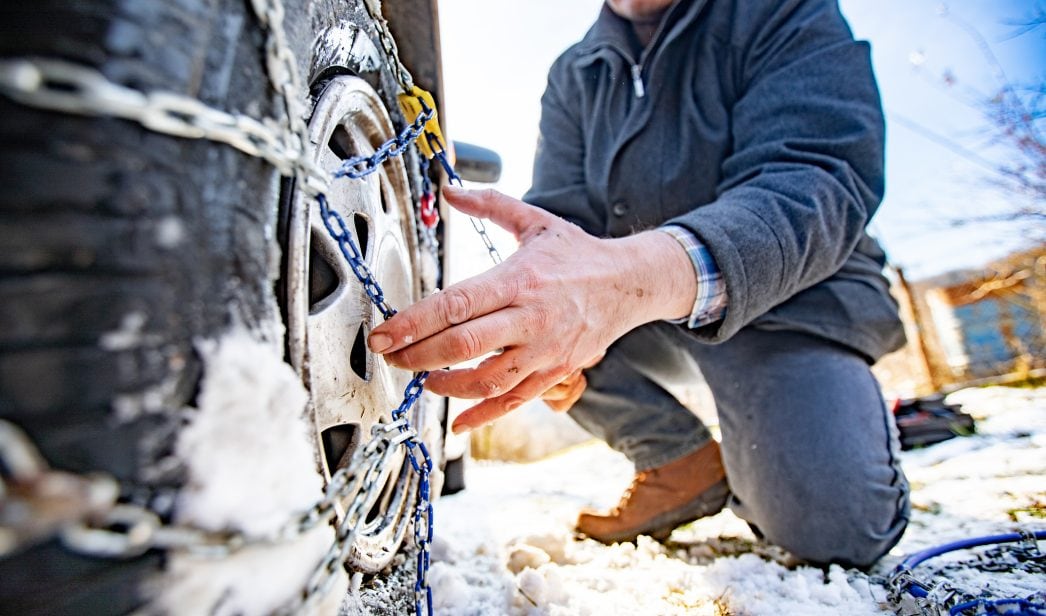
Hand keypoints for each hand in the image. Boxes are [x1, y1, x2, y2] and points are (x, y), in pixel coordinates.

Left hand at [367, 186, 695, 432]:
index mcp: (519, 280)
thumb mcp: (536, 221)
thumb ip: (490, 204)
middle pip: (464, 345)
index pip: (457, 304)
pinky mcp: (555, 372)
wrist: (630, 284)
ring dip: (446, 385)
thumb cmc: (577, 253)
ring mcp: (544, 350)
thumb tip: (448, 188)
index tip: (383, 334)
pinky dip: (483, 415)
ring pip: (487, 380)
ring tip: (421, 378)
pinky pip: (515, 400)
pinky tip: (458, 422)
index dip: (414, 323)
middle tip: (388, 356)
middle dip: (417, 355)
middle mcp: (530, 318)